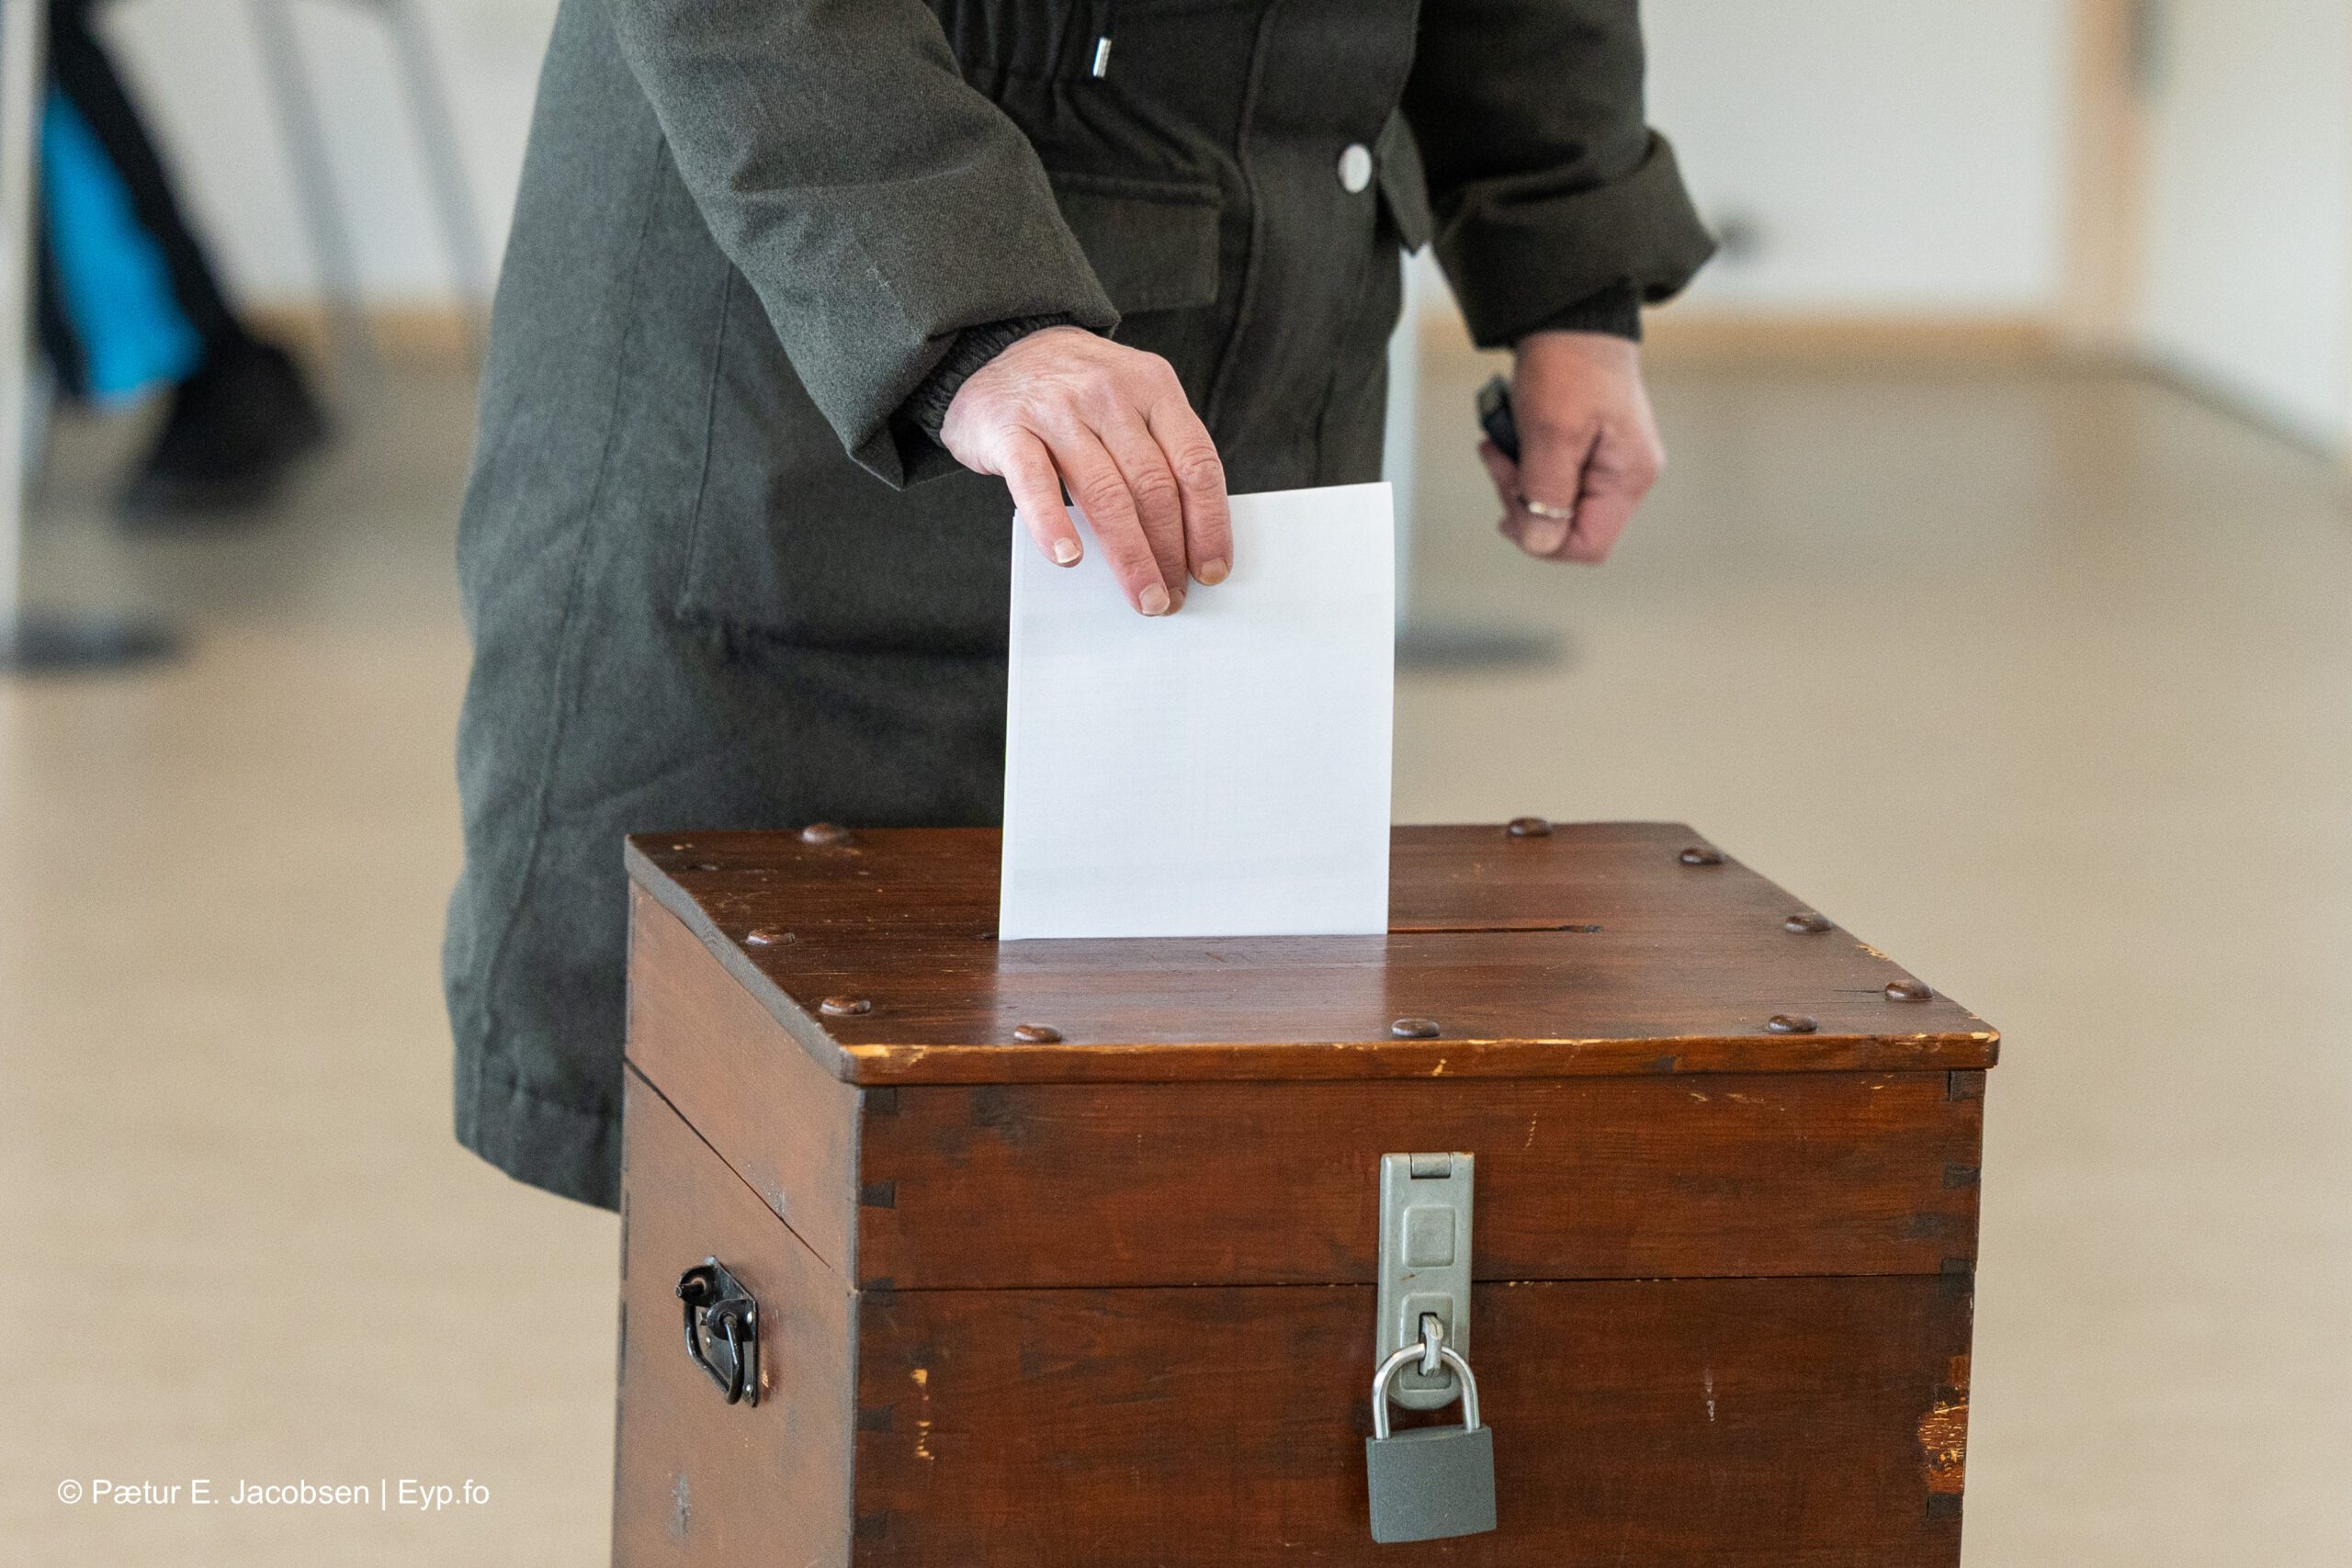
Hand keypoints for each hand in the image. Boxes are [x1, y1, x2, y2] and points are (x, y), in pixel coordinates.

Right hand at [940, 326, 1230, 614]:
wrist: (994, 348)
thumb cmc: (1074, 391)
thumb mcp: (1129, 398)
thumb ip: (1158, 450)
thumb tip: (1190, 536)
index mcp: (1153, 386)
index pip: (1196, 463)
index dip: (1209, 523)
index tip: (1212, 569)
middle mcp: (1109, 393)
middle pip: (1154, 486)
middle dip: (1169, 552)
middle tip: (1172, 597)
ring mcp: (1058, 409)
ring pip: (1105, 494)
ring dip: (1129, 556)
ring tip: (1141, 596)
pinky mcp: (1010, 429)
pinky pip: (1036, 484)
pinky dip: (1053, 525)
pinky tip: (1069, 558)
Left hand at [1478, 330, 1663, 563]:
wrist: (1570, 312)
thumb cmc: (1567, 364)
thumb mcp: (1551, 433)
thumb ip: (1546, 493)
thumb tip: (1540, 543)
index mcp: (1628, 476)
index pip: (1588, 544)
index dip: (1543, 537)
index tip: (1509, 504)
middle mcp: (1626, 474)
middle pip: (1569, 524)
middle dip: (1525, 502)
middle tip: (1498, 462)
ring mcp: (1610, 461)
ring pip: (1556, 501)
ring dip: (1519, 481)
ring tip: (1498, 444)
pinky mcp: (1592, 446)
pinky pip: (1555, 475)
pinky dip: (1526, 463)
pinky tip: (1509, 439)